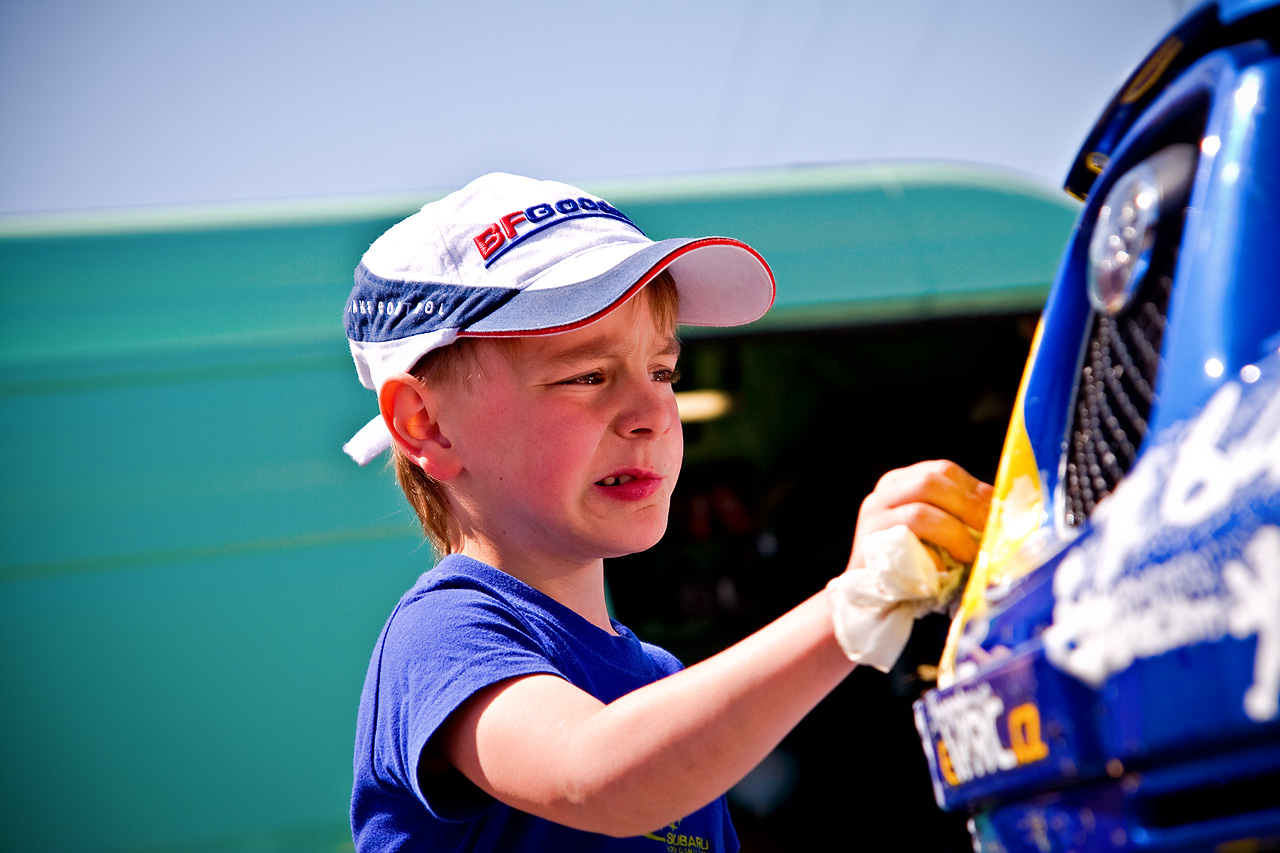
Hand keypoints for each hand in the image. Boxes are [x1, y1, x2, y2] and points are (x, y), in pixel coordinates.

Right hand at [849, 460, 991, 571]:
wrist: (869, 593)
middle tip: (990, 530)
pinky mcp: (871, 545)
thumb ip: (956, 514)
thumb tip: (998, 511)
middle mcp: (884, 493)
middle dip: (968, 506)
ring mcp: (874, 517)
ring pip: (921, 512)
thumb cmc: (911, 561)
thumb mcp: (934, 529)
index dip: (974, 487)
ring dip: (955, 534)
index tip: (996, 509)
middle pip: (931, 482)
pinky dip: (933, 556)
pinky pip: (908, 546)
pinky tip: (944, 568)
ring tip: (970, 554)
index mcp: (901, 482)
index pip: (942, 470)